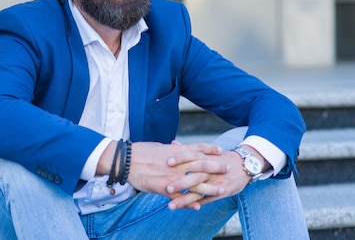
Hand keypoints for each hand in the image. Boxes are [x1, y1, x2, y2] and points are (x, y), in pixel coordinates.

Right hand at [108, 141, 225, 195]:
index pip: (197, 148)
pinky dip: (190, 202)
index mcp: (175, 151)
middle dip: (216, 167)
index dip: (210, 150)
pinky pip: (180, 197)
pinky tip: (198, 206)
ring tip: (222, 189)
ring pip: (195, 182)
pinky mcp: (164, 188)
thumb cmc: (141, 152)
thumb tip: (177, 148)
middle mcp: (176, 163)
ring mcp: (172, 177)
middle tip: (228, 168)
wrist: (126, 161)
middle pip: (201, 165)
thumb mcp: (159, 148)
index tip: (221, 151)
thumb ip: (171, 150)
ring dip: (210, 187)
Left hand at [165, 149, 255, 210]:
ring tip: (170, 206)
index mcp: (205, 157)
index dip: (180, 158)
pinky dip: (197, 204)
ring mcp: (216, 182)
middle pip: (194, 176)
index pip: (191, 156)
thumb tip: (172, 144)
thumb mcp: (207, 151)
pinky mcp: (222, 191)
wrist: (244, 164)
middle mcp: (210, 170)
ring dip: (184, 199)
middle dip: (180, 183)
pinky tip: (185, 209)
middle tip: (166, 188)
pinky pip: (208, 199)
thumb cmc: (221, 157)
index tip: (167, 162)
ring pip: (198, 191)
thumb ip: (188, 149)